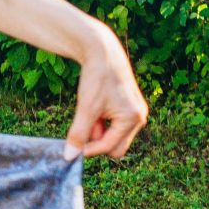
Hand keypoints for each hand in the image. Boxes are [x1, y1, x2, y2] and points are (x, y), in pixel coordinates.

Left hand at [65, 28, 148, 160]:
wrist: (103, 52)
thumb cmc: (96, 78)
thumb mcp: (86, 108)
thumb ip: (78, 134)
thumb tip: (70, 156)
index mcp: (133, 118)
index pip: (109, 147)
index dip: (89, 149)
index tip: (71, 149)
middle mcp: (139, 117)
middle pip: (115, 147)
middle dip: (97, 141)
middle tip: (82, 127)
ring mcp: (136, 113)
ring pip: (114, 137)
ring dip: (98, 131)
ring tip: (89, 111)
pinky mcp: (130, 108)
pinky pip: (115, 126)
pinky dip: (102, 123)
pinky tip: (94, 108)